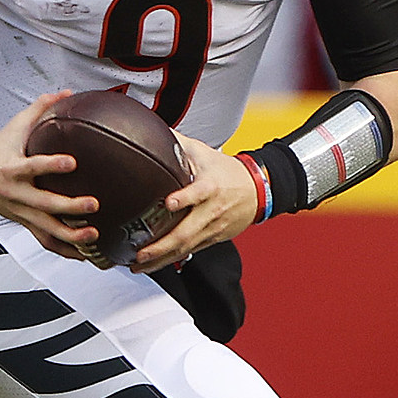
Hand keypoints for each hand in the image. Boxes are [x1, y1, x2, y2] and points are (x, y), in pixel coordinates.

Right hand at [0, 90, 99, 260]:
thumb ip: (41, 108)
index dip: (51, 165)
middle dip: (69, 207)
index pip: (32, 166)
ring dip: (69, 236)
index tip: (72, 162)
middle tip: (93, 204)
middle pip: (43, 204)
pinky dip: (64, 249)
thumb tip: (67, 93)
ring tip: (93, 235)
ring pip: (45, 229)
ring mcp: (19, 211)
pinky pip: (44, 241)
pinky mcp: (23, 222)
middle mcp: (15, 193)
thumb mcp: (15, 126)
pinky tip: (84, 254)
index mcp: (12, 168)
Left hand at [130, 135, 257, 272]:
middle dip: (162, 245)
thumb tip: (152, 132)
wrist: (258, 190)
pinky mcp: (212, 239)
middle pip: (187, 231)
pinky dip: (170, 260)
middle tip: (140, 253)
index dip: (185, 198)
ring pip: (186, 247)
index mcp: (210, 187)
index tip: (169, 203)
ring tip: (139, 265)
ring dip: (161, 259)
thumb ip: (178, 144)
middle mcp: (211, 210)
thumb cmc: (227, 172)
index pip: (199, 193)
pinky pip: (190, 252)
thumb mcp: (204, 153)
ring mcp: (212, 228)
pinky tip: (152, 265)